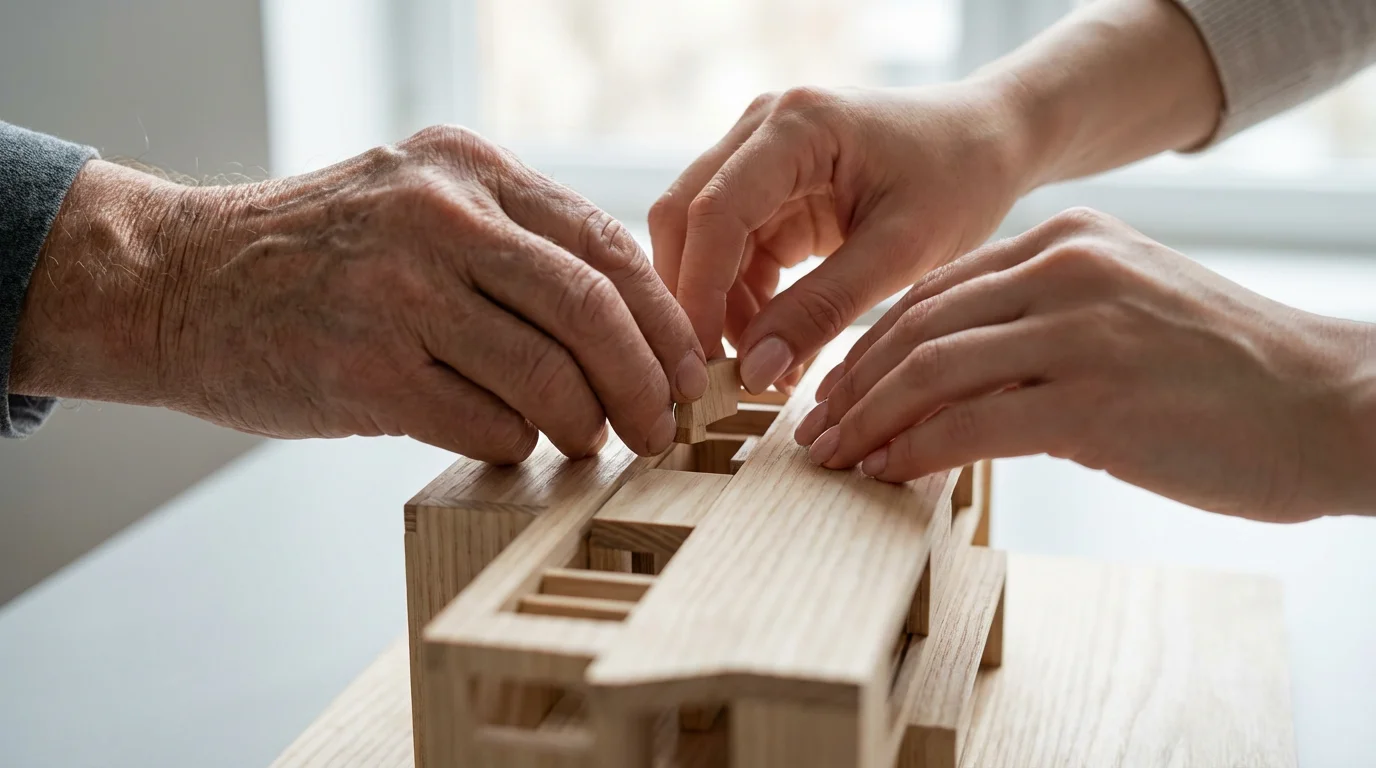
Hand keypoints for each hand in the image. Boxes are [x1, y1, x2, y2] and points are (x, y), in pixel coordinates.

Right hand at [13, 126, 706, 461]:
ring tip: (586, 439)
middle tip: (661, 427)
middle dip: (645, 383)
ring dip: (584, 423)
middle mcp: (437, 217)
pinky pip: (486, 424)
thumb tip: (630, 326)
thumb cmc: (317, 257)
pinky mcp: (364, 369)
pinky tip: (510, 443)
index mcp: (465, 169)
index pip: (605, 243)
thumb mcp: (417, 204)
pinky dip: (516, 444)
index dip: (663, 319)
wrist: (178, 282)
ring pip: (546, 376)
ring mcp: (397, 292)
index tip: (687, 368)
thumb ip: (514, 244)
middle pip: (591, 309)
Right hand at [649, 81, 1034, 392]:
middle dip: (694, 301)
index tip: (704, 363)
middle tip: (717, 376)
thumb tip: (754, 371)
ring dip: (720, 309)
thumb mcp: (902, 253)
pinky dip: (744, 303)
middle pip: (685, 220)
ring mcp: (758, 156)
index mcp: (797, 126)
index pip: (715, 212)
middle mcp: (761, 129)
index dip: (698, 291)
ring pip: (701, 242)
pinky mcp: (767, 189)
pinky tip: (778, 347)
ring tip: (766, 371)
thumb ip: (824, 309)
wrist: (989, 143)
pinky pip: (731, 252)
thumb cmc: (961, 180)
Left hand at [795, 208, 1375, 521]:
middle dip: (852, 382)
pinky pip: (969, 424)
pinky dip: (914, 452)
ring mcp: (1078, 330)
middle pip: (918, 324)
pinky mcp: (1092, 398)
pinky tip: (887, 474)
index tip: (837, 387)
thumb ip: (1045, 323)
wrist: (1336, 405)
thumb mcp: (1128, 312)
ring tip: (833, 459)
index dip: (872, 343)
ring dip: (868, 420)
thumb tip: (957, 382)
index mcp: (1069, 242)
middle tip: (814, 429)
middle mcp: (1066, 270)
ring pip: (929, 370)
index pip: (935, 289)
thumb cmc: (1231, 374)